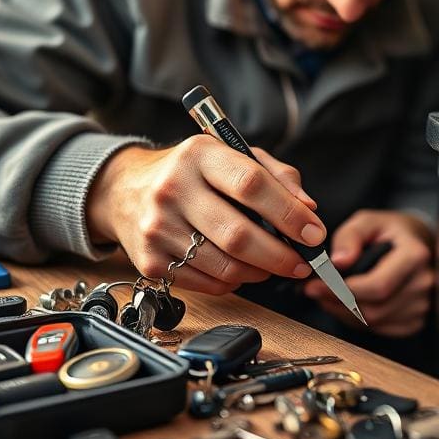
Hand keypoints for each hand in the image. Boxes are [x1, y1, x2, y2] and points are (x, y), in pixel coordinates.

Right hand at [86, 137, 324, 293]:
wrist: (124, 190)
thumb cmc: (193, 173)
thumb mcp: (233, 155)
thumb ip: (277, 176)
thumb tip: (308, 210)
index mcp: (199, 154)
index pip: (251, 185)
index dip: (289, 213)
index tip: (314, 233)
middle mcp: (173, 189)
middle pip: (239, 235)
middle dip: (281, 255)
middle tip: (302, 263)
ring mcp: (157, 227)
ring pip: (225, 266)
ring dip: (260, 272)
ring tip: (272, 265)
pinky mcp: (149, 261)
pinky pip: (207, 283)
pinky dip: (234, 282)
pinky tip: (240, 269)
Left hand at [303, 209, 434, 336]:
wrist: (417, 243)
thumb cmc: (389, 231)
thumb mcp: (367, 222)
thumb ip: (350, 237)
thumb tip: (338, 262)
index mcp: (415, 255)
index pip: (378, 286)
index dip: (342, 291)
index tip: (314, 286)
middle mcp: (423, 283)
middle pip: (374, 309)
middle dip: (338, 303)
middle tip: (314, 291)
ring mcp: (423, 304)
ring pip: (374, 322)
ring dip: (344, 313)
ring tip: (329, 294)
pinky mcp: (416, 320)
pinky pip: (380, 329)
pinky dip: (358, 320)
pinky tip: (349, 304)